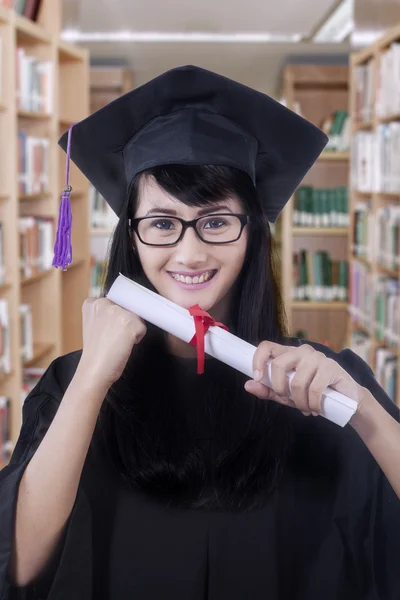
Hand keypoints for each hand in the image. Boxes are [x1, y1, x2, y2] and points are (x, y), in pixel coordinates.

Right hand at [79, 297, 146, 387]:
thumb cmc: (95, 352)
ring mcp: (118, 311)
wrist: (94, 369)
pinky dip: (138, 338)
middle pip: (127, 308)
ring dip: (132, 329)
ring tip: (118, 341)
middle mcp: (104, 303)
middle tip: (113, 338)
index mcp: (92, 303)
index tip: (109, 329)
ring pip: (136, 317)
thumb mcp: (92, 325)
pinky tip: (124, 345)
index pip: (115, 302)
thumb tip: (124, 310)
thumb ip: (104, 314)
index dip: (116, 316)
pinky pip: (142, 328)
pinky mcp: (130, 322)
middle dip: (125, 322)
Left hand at [244, 341, 365, 416]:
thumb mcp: (287, 394)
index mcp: (288, 353)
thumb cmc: (312, 394)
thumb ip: (268, 390)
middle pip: (278, 364)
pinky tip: (315, 409)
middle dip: (279, 388)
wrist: (346, 399)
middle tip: (287, 400)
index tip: (257, 378)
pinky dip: (312, 404)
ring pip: (297, 381)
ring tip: (305, 408)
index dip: (258, 360)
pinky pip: (314, 389)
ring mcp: (317, 357)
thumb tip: (248, 385)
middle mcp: (301, 351)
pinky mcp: (330, 367)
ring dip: (299, 402)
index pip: (267, 346)